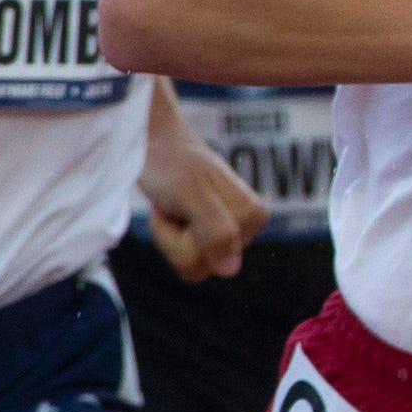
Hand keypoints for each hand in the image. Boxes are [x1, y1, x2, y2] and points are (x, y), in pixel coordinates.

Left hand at [139, 108, 265, 282]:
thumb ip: (215, 230)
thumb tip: (231, 270)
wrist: (158, 142)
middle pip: (203, 265)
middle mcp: (249, 227)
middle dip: (176, 238)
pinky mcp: (215, 231)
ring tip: (174, 205)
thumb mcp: (189, 194)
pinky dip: (170, 235)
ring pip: (192, 262)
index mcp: (253, 217)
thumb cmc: (171, 163)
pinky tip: (174, 210)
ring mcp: (232, 230)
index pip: (212, 262)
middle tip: (175, 204)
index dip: (184, 239)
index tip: (182, 204)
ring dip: (171, 235)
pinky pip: (187, 255)